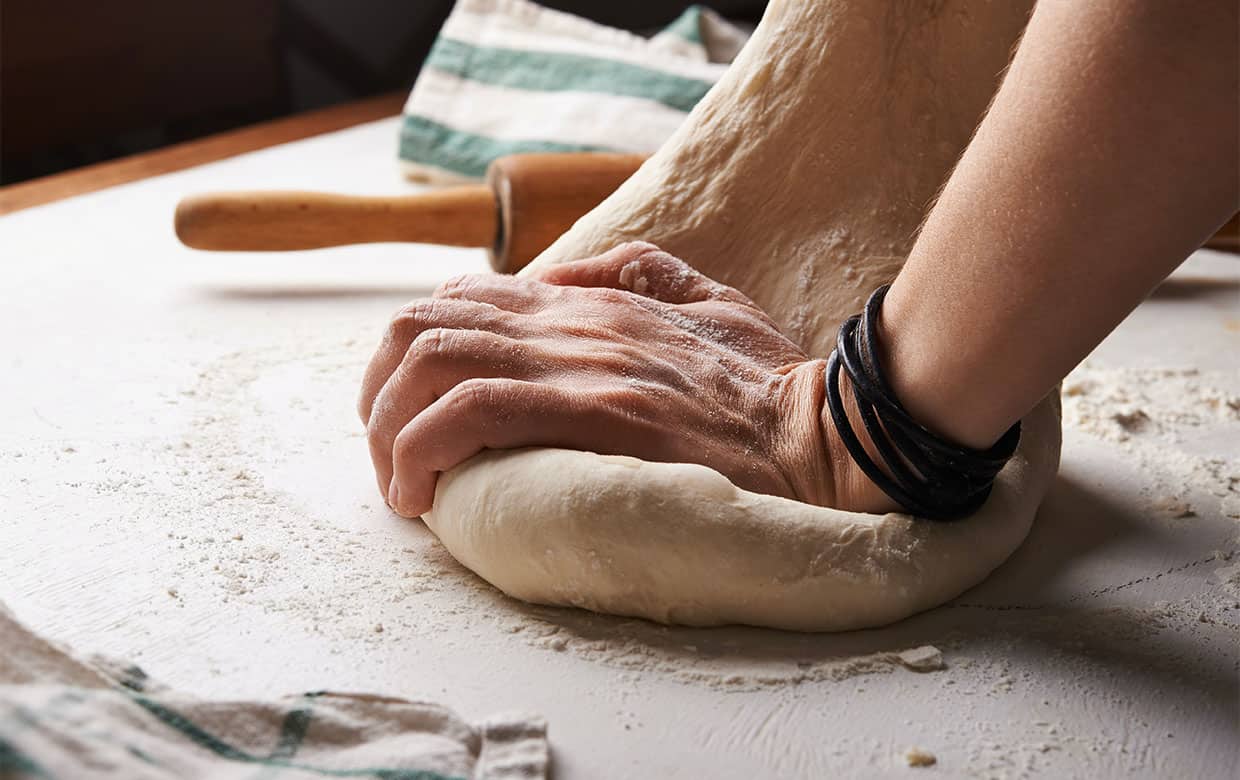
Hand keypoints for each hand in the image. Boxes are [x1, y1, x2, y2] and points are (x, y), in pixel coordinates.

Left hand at [358, 242, 876, 517]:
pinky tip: (423, 495)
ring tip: (400, 486)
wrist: (824, 434)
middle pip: (423, 325)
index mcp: (589, 300)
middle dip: (379, 393)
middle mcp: (571, 321)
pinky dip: (422, 450)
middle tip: (390, 456)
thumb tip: (565, 274)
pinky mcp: (593, 412)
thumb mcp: (706, 299)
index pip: (460, 299)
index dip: (412, 353)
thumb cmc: (768, 385)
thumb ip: (637, 272)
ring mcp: (580, 363)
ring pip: (432, 362)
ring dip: (389, 428)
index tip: (412, 415)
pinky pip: (470, 412)